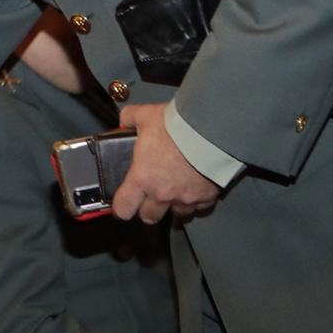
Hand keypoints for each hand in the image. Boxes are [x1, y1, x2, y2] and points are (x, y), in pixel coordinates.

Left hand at [113, 103, 220, 223]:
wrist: (211, 132)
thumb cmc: (174, 126)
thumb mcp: (144, 115)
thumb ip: (129, 118)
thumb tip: (124, 120)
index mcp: (142, 178)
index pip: (124, 207)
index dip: (122, 208)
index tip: (124, 204)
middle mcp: (162, 194)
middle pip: (150, 217)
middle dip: (147, 210)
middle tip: (149, 199)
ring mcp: (186, 199)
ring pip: (177, 214)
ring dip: (174, 206)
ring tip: (175, 192)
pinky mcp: (207, 198)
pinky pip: (200, 207)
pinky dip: (197, 201)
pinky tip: (196, 189)